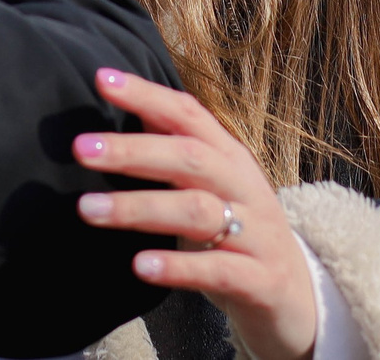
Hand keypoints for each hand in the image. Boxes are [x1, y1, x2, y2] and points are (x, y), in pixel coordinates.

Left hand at [73, 68, 319, 359]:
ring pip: (196, 212)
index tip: (103, 80)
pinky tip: (141, 265)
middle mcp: (244, 187)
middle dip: (133, 151)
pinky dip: (178, 265)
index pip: (189, 114)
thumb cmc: (240, 234)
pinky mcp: (260, 280)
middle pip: (190, 158)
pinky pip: (217, 269)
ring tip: (88, 210)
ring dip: (139, 208)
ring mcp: (256, 233)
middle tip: (81, 149)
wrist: (298, 299)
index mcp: (230, 158)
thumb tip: (131, 110)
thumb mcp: (213, 187)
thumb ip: (177, 151)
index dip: (148, 94)